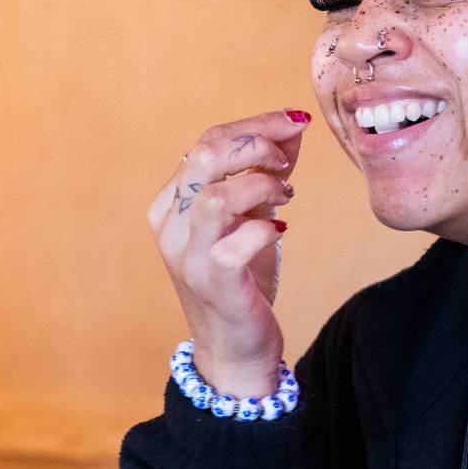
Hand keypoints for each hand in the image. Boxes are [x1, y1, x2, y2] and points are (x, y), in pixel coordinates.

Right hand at [148, 110, 310, 396]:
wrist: (235, 348)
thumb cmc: (242, 278)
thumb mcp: (252, 215)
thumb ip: (267, 171)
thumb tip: (294, 126)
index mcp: (171, 203)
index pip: (206, 141)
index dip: (256, 124)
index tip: (296, 120)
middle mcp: (171, 226)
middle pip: (205, 156)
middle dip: (257, 145)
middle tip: (287, 163)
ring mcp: (188, 257)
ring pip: (218, 196)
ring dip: (262, 187)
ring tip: (285, 197)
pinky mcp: (213, 284)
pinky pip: (237, 242)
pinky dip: (266, 228)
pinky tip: (280, 231)